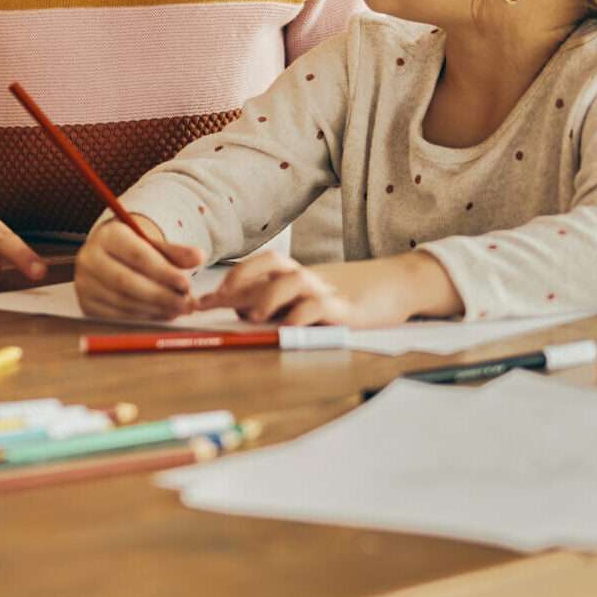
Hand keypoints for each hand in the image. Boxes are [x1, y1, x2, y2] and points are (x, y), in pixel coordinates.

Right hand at [75, 214, 204, 321]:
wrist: (107, 257)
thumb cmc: (134, 250)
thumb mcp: (155, 245)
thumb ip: (177, 252)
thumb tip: (199, 257)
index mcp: (107, 236)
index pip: (136, 255)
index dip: (163, 272)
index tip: (186, 284)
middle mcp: (88, 258)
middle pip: (126, 282)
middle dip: (161, 296)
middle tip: (186, 304)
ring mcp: (84, 283)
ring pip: (123, 301)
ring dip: (155, 309)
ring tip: (178, 309)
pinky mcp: (86, 304)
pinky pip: (118, 316)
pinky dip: (144, 317)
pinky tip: (161, 314)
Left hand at [198, 253, 443, 326]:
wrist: (397, 284)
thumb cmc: (348, 294)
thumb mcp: (310, 294)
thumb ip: (278, 300)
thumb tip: (239, 310)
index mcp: (294, 272)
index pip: (254, 268)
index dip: (226, 281)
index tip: (198, 300)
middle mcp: (305, 276)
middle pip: (265, 269)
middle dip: (234, 286)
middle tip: (212, 303)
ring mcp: (326, 290)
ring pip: (289, 282)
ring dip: (267, 297)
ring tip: (253, 315)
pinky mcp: (346, 309)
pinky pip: (318, 308)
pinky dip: (300, 317)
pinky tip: (287, 329)